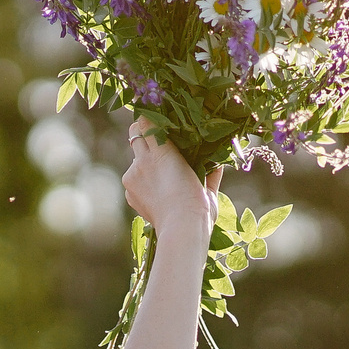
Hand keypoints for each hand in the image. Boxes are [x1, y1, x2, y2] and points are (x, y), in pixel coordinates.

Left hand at [122, 120, 219, 237]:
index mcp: (162, 151)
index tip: (158, 119)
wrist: (182, 228)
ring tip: (161, 174)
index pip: (146, 122)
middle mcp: (142, 161)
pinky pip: (133, 181)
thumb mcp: (208, 184)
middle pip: (134, 135)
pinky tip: (157, 192)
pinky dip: (142, 182)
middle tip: (155, 139)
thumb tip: (218, 160)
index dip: (150, 119)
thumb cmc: (199, 203)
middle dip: (143, 134)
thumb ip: (211, 169)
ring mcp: (133, 177)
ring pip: (135, 161)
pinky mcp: (129, 193)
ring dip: (144, 162)